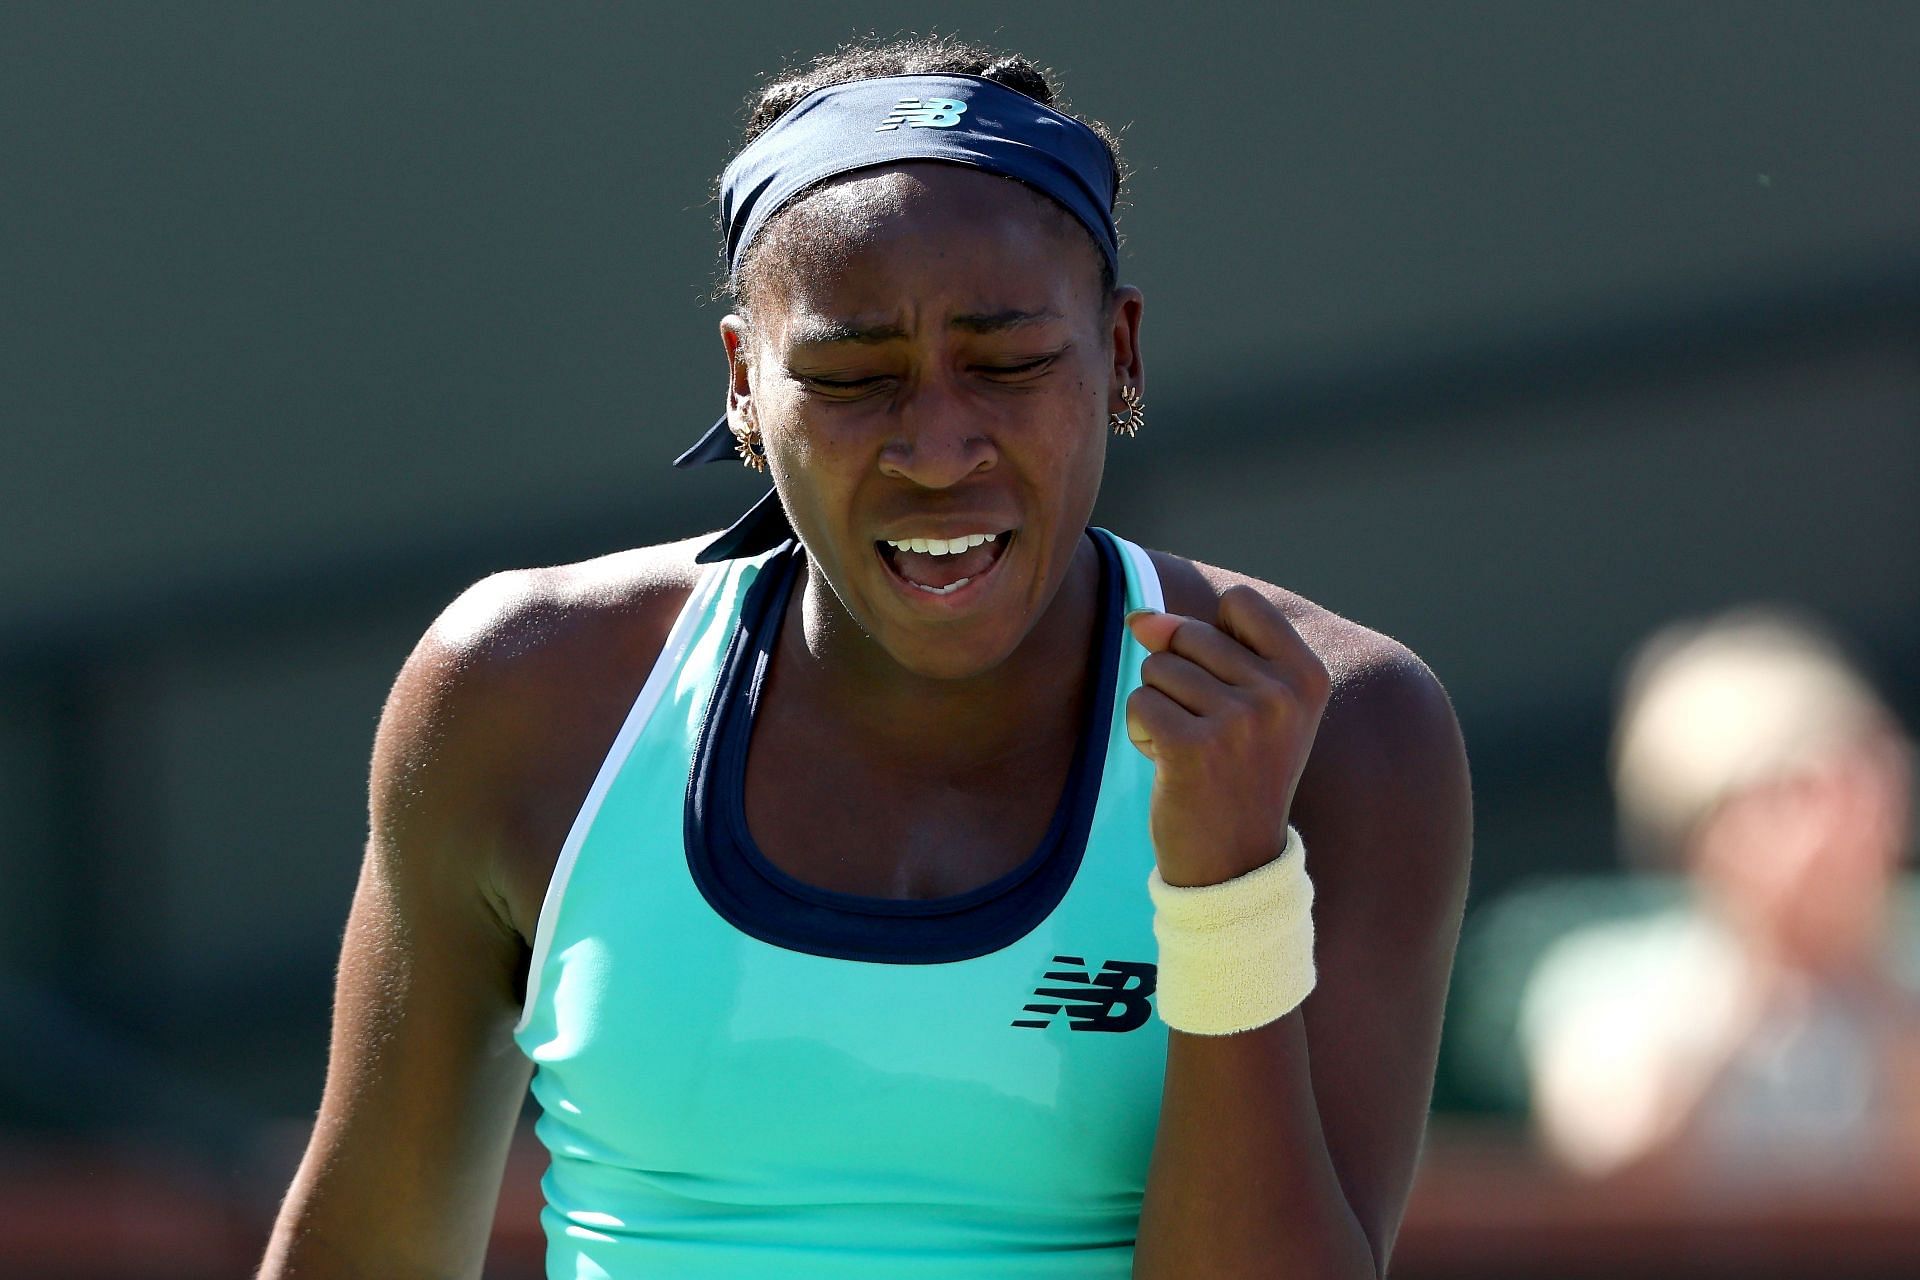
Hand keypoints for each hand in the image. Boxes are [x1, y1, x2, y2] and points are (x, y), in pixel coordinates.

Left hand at [1125, 586, 1329, 886]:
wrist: (1234, 863)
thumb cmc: (1234, 773)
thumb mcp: (1240, 701)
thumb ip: (1196, 643)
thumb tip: (1140, 618)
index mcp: (1307, 676)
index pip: (1240, 602)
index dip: (1212, 635)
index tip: (1228, 688)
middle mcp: (1281, 694)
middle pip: (1188, 634)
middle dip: (1179, 679)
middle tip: (1209, 735)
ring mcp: (1241, 720)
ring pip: (1157, 667)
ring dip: (1159, 708)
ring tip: (1192, 752)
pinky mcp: (1194, 747)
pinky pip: (1139, 703)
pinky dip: (1142, 732)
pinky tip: (1171, 767)